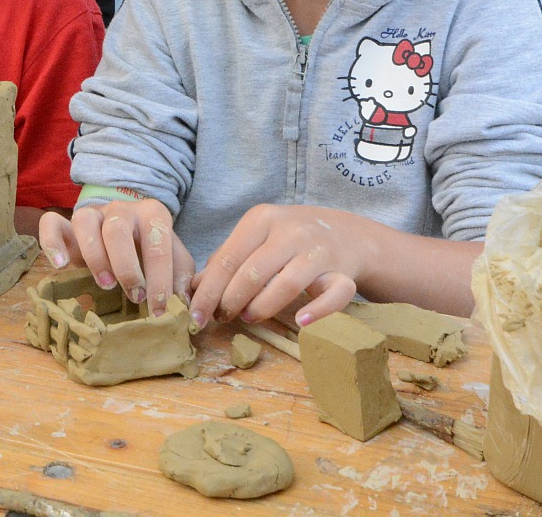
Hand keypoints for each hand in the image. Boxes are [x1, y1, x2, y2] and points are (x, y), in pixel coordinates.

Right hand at [38, 199, 195, 316]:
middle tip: (134, 296)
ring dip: (95, 256)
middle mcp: (121, 209)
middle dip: (126, 267)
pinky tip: (60, 267)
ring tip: (105, 285)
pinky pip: (51, 223)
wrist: (128, 231)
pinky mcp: (67, 224)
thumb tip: (189, 306)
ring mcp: (92, 214)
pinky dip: (52, 243)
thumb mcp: (174, 260)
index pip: (157, 243)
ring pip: (85, 222)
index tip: (159, 308)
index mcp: (152, 214)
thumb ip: (183, 277)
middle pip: (117, 229)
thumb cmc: (151, 251)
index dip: (160, 279)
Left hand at [188, 204, 361, 330]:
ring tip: (248, 317)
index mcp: (262, 219)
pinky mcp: (343, 272)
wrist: (347, 233)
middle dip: (230, 302)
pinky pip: (333, 295)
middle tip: (223, 318)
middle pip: (252, 273)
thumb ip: (227, 258)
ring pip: (286, 284)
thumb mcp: (256, 237)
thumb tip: (193, 288)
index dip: (208, 292)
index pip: (227, 259)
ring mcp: (318, 251)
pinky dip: (317, 311)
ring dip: (261, 307)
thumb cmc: (290, 238)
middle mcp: (290, 231)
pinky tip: (300, 321)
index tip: (195, 316)